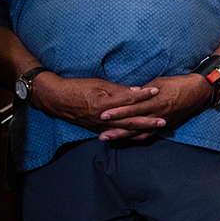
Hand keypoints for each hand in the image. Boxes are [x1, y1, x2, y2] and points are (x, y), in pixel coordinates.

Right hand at [30, 72, 159, 132]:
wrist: (55, 98)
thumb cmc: (77, 88)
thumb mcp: (98, 84)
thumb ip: (118, 90)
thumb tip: (136, 91)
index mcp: (104, 105)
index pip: (129, 100)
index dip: (144, 95)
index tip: (156, 90)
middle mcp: (103, 118)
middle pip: (130, 121)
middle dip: (148, 121)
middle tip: (163, 120)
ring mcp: (100, 125)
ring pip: (124, 130)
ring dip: (140, 131)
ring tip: (154, 130)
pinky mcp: (97, 128)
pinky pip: (115, 134)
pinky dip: (127, 136)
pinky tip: (137, 136)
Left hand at [96, 74, 212, 140]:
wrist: (198, 91)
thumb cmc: (179, 83)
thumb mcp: (159, 83)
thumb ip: (143, 91)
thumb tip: (129, 95)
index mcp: (155, 102)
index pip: (133, 108)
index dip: (118, 112)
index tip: (103, 114)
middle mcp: (158, 114)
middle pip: (134, 124)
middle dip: (117, 130)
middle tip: (101, 134)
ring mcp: (162, 122)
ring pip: (140, 132)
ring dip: (124, 136)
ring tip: (109, 139)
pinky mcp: (166, 125)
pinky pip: (150, 134)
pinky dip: (138, 137)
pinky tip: (128, 139)